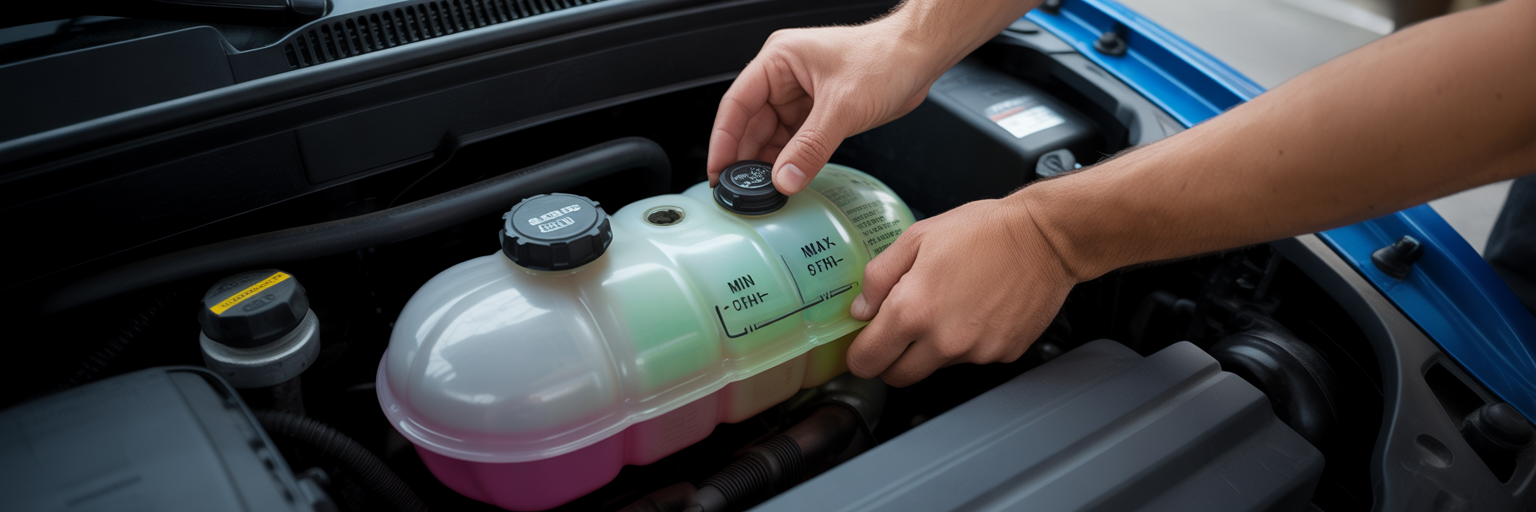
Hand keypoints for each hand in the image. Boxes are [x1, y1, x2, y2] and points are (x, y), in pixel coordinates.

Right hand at [707, 20, 945, 194]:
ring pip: (772, 136)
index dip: (723, 140)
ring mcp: (800, 96)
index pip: (736, 104)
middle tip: (740, 192)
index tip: (718, 171)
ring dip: (769, 164)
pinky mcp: (818, 112)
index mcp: (779, 61)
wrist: (919, 57)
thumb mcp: (842, 107)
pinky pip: (795, 142)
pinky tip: (786, 180)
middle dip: (746, 158)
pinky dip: (790, 162)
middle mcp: (784, 77)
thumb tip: (784, 178)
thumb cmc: (885, 59)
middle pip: (750, 124)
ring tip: (763, 192)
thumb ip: (810, 147)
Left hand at [846, 195, 1078, 386]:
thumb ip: (879, 277)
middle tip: (900, 330)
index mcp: (913, 311)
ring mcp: (976, 353)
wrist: (1045, 237)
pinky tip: (978, 309)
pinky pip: (973, 358)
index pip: (867, 361)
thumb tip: (860, 310)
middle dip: (891, 359)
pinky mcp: (1003, 354)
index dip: (860, 354)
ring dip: (933, 347)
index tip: (863, 344)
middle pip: (898, 377)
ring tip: (951, 304)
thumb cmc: (984, 231)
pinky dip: (969, 341)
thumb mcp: (917, 238)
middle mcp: (943, 341)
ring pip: (936, 366)